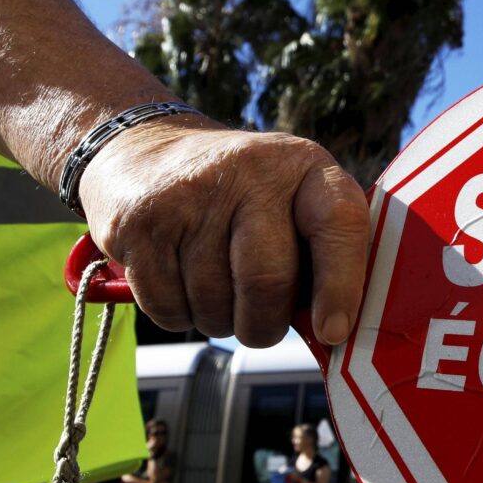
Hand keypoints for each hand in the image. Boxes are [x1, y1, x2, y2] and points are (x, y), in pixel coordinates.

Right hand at [78, 119, 370, 347]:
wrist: (146, 149)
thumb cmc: (240, 199)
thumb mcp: (292, 202)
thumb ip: (321, 255)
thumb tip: (333, 333)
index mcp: (305, 166)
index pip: (339, 222)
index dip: (341, 285)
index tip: (333, 331)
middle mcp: (249, 171)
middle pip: (267, 280)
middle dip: (265, 324)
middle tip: (261, 325)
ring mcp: (189, 194)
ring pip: (213, 303)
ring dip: (218, 320)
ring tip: (217, 290)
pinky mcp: (140, 223)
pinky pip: (168, 307)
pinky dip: (178, 315)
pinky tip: (181, 283)